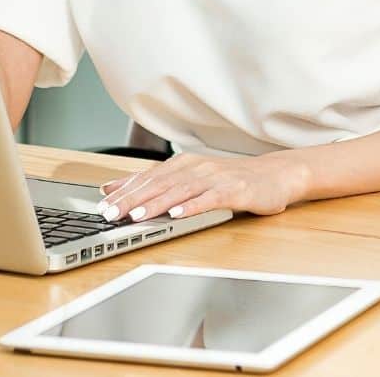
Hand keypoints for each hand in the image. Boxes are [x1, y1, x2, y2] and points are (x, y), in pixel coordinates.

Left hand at [97, 152, 309, 222]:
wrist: (276, 174)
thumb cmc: (232, 179)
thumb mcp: (194, 177)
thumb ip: (158, 183)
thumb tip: (115, 187)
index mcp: (185, 164)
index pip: (149, 177)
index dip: (125, 191)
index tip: (103, 205)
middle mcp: (197, 167)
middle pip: (160, 184)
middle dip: (133, 199)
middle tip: (111, 213)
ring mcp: (216, 178)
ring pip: (180, 192)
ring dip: (157, 204)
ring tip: (136, 216)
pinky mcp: (234, 191)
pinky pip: (209, 199)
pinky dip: (192, 207)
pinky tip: (177, 215)